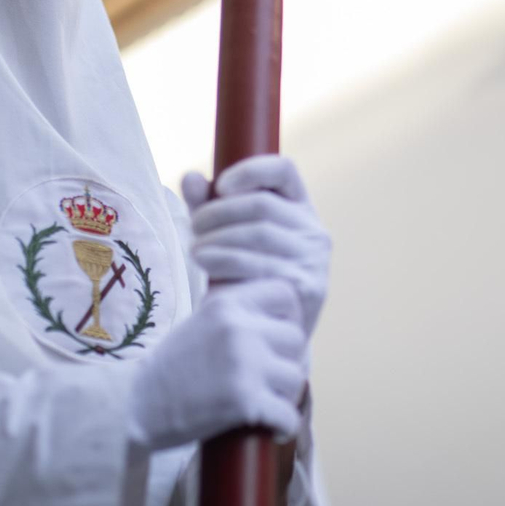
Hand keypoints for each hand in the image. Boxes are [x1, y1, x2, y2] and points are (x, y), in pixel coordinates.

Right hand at [127, 279, 306, 450]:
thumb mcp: (200, 323)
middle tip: (271, 380)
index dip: (290, 317)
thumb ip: (235, 314)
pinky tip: (272, 429)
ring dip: (285, 395)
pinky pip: (289, 414)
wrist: (134, 404)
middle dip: (287, 362)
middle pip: (296, 340)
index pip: (286, 294)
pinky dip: (284, 426)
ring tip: (268, 405)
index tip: (278, 340)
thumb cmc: (167, 369)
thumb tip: (277, 323)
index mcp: (227, 304)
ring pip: (296, 378)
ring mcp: (244, 364)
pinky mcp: (244, 401)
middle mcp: (239, 328)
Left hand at [182, 155, 330, 340]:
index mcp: (299, 209)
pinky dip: (225, 261)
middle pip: (262, 204)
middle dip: (219, 212)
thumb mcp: (226, 238)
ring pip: (258, 233)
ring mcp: (314, 260)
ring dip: (218, 238)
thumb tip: (190, 177)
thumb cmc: (245, 279)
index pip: (284, 170)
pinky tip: (205, 264)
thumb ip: (208, 207)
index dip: (251, 170)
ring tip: (195, 249)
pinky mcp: (308, 287)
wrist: (267, 335)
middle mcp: (313, 231)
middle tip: (193, 227)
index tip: (221, 185)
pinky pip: (261, 265)